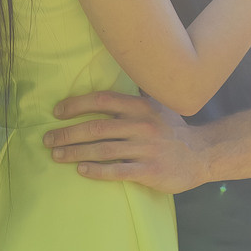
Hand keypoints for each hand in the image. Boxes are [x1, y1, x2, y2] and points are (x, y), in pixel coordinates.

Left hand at [43, 92, 211, 192]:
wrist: (202, 155)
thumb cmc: (173, 130)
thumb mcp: (157, 106)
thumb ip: (134, 97)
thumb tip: (112, 80)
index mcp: (141, 107)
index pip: (102, 100)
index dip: (76, 105)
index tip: (57, 112)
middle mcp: (142, 125)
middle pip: (96, 128)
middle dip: (67, 134)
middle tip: (48, 140)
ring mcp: (145, 149)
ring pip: (102, 150)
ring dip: (74, 153)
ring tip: (56, 156)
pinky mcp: (149, 171)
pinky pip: (117, 170)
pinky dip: (96, 170)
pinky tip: (81, 170)